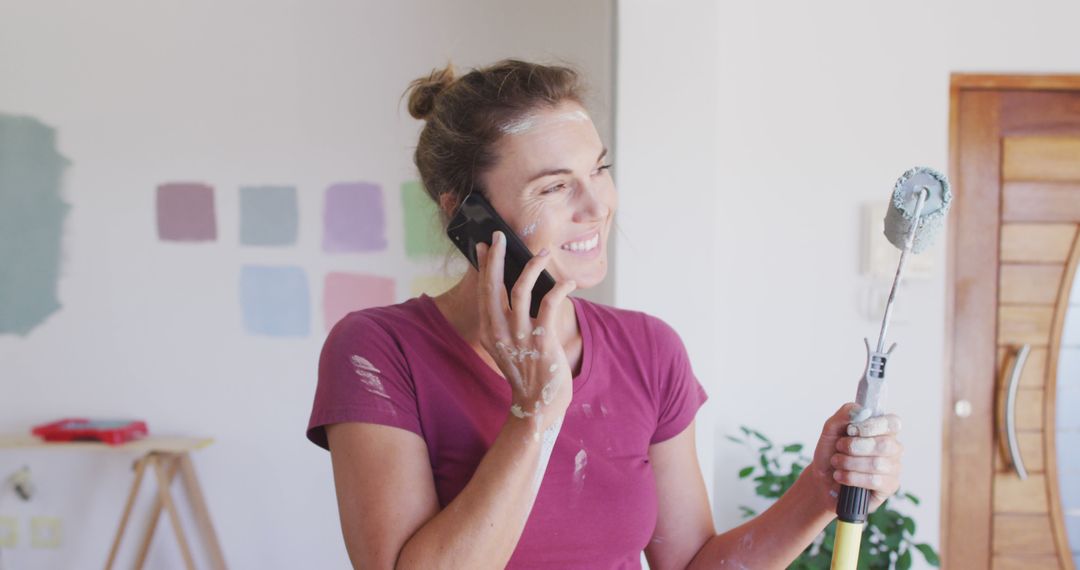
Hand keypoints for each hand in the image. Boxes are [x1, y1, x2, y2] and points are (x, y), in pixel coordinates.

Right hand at [475, 231, 576, 432]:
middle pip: (494, 285)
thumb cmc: (527, 373)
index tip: (487, 246)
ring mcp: (520, 337)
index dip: (485, 265)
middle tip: (502, 236)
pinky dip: (559, 288)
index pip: (484, 291)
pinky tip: (568, 282)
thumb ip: (505, 323)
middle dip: (498, 257)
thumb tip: (511, 294)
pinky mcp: (542, 340)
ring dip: (533, 267)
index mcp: (489, 332)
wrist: (537, 406)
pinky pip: (550, 303)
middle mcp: (500, 332)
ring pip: (521, 289)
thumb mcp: (506, 347)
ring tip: (544, 254)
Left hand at [807, 403, 902, 513]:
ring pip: (877, 464)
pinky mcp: (889, 486)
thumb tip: (862, 410)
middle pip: (884, 444)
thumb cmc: (831, 452)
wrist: (823, 479)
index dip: (872, 426)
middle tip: (839, 447)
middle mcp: (893, 448)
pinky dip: (851, 477)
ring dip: (849, 463)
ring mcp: (894, 468)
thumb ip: (844, 415)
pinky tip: (841, 476)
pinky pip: (874, 481)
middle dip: (855, 446)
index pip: (893, 423)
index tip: (852, 430)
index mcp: (883, 430)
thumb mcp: (831, 429)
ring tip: (837, 462)